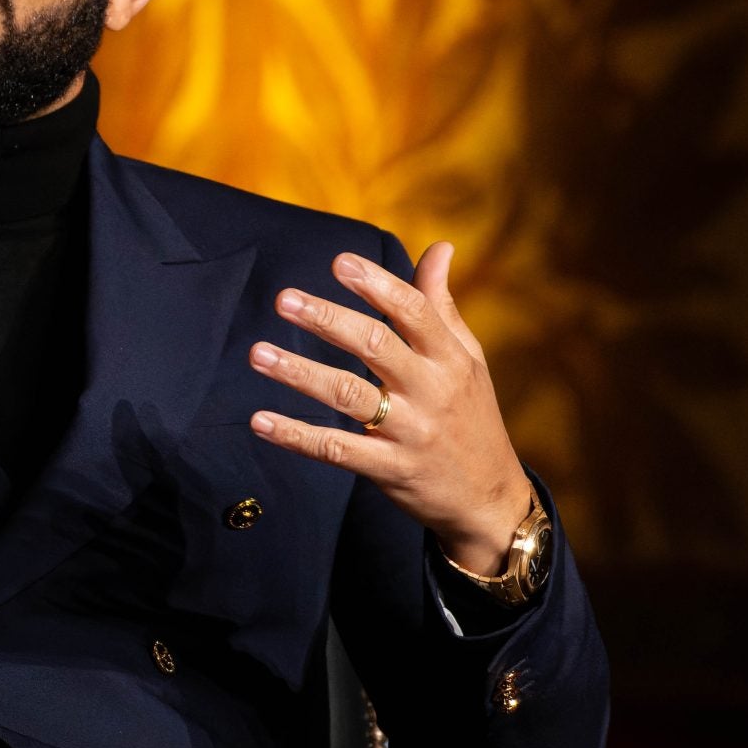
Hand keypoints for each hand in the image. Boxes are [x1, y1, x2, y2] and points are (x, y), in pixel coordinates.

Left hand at [248, 242, 535, 574]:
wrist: (491, 500)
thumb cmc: (471, 415)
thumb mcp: (468, 358)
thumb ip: (442, 304)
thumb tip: (440, 247)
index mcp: (450, 358)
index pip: (414, 311)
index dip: (377, 284)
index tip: (339, 262)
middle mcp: (432, 391)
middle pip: (376, 347)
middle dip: (328, 320)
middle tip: (284, 299)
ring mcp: (410, 432)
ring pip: (349, 396)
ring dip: (299, 373)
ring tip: (257, 353)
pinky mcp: (390, 469)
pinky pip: (337, 449)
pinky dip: (297, 436)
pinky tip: (260, 420)